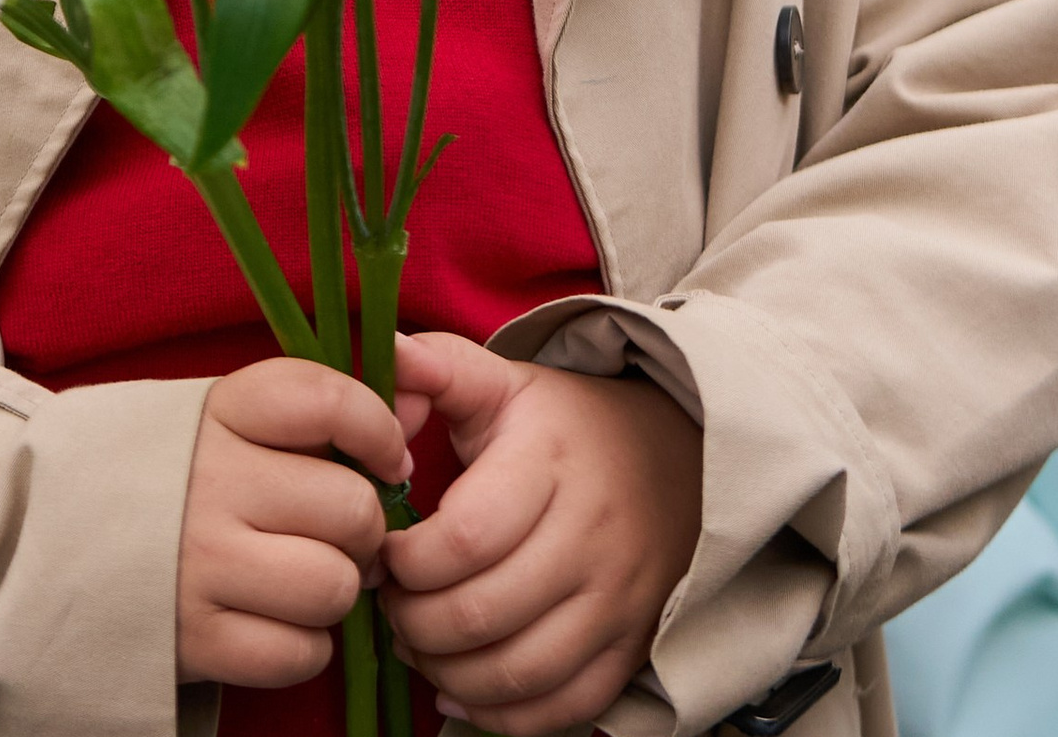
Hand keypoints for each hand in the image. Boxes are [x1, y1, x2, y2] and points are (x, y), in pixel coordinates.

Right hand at [177, 358, 423, 688]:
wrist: (69, 542)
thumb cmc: (181, 474)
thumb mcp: (228, 418)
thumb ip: (311, 414)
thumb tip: (413, 414)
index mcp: (222, 411)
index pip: (329, 401)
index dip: (379, 431)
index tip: (388, 457)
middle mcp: (210, 482)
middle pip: (352, 508)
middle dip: (363, 528)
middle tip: (337, 533)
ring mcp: (200, 563)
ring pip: (335, 585)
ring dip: (335, 590)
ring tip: (302, 575)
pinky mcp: (197, 638)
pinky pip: (302, 652)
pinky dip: (303, 644)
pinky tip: (273, 618)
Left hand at [382, 332, 701, 735]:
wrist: (677, 460)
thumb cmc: (565, 426)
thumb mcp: (504, 381)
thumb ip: (438, 368)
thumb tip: (388, 357)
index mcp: (549, 464)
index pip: (465, 537)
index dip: (405, 559)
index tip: (380, 550)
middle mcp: (589, 538)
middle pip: (482, 613)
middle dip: (412, 621)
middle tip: (389, 603)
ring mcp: (616, 601)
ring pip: (516, 673)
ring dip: (445, 673)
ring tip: (416, 642)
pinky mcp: (630, 649)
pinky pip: (561, 711)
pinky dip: (500, 716)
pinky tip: (461, 689)